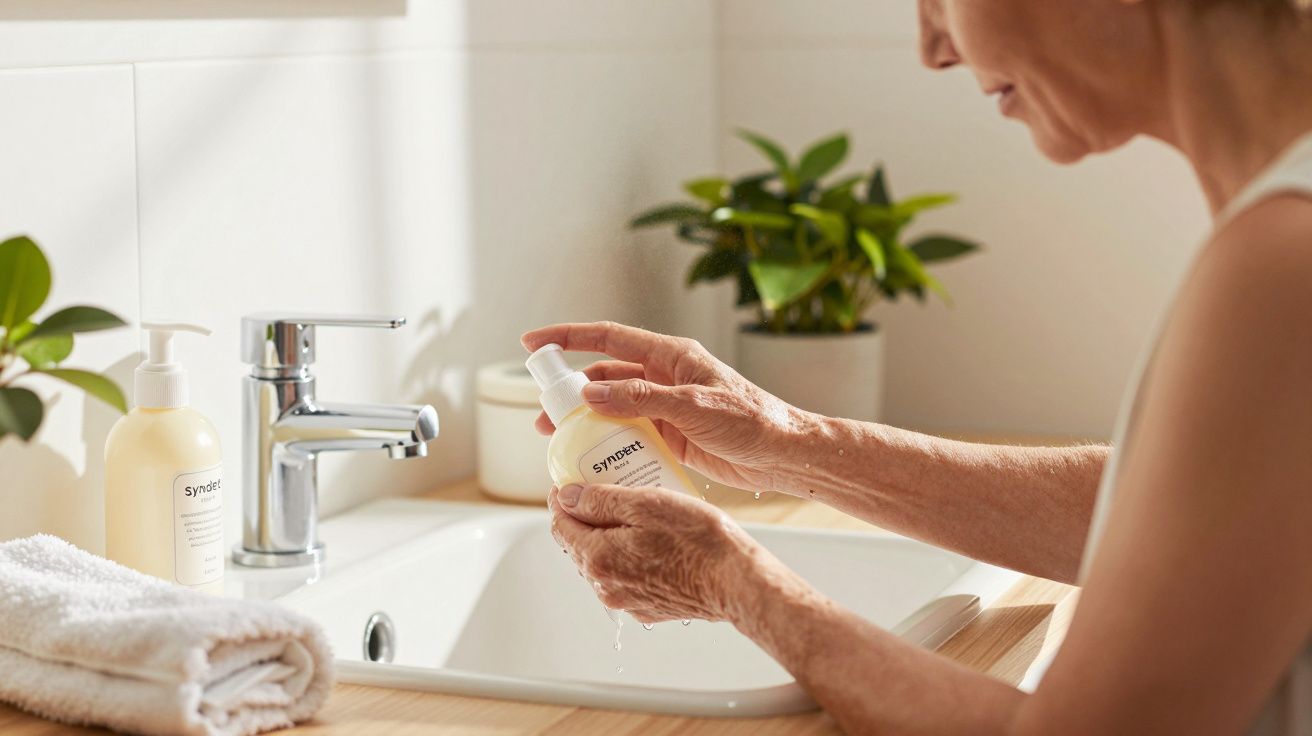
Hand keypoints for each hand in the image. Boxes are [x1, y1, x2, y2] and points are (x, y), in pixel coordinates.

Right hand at [522, 321, 811, 492]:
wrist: (785, 455)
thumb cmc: (751, 421)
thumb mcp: (692, 406)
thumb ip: (640, 398)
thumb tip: (591, 393)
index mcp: (671, 356)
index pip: (608, 337)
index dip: (567, 337)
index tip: (533, 343)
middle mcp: (664, 377)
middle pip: (604, 375)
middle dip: (569, 390)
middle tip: (542, 412)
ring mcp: (666, 407)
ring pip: (613, 408)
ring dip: (585, 420)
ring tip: (557, 438)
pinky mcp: (672, 435)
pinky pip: (630, 434)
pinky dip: (608, 443)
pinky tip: (592, 457)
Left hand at [548, 483, 764, 623]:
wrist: (735, 581)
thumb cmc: (697, 539)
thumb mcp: (645, 503)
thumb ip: (599, 501)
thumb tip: (565, 498)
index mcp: (597, 558)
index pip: (560, 526)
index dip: (562, 499)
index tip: (570, 482)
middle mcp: (605, 586)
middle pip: (579, 545)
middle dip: (586, 517)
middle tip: (605, 489)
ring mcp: (627, 601)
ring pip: (603, 561)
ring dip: (609, 537)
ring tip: (633, 513)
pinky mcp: (648, 608)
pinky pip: (626, 577)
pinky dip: (629, 557)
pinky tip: (652, 541)